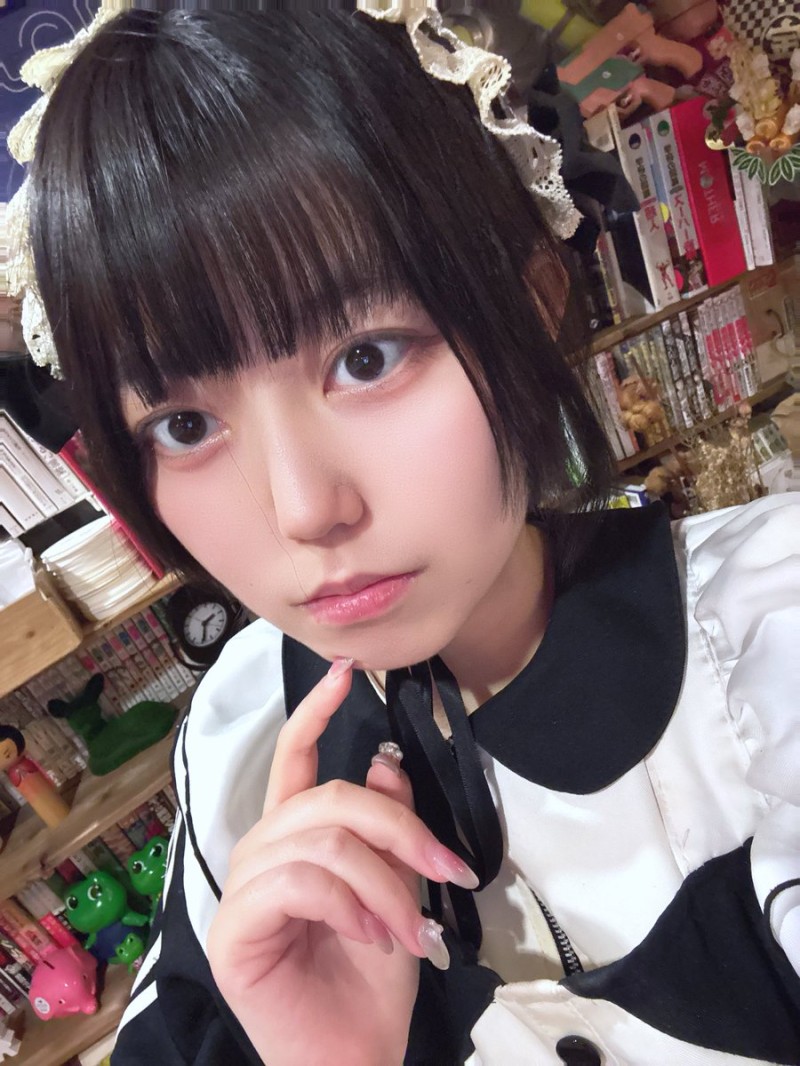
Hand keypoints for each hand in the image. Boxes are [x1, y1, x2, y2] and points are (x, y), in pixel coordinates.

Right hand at [207, 659, 475, 1065]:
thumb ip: (387, 827)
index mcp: (295, 838)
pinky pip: (296, 883)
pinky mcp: (235, 933)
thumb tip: (387, 763)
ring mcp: (243, 894)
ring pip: (320, 841)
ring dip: (382, 882)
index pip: (295, 759)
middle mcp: (261, 854)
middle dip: (396, 827)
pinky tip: (371, 935)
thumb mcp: (396, 887)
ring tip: (406, 926)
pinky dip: (349, 904)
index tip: (349, 672)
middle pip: (325, 799)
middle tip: (444, 868)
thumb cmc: (373, 980)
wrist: (358, 1056)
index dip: (319, 711)